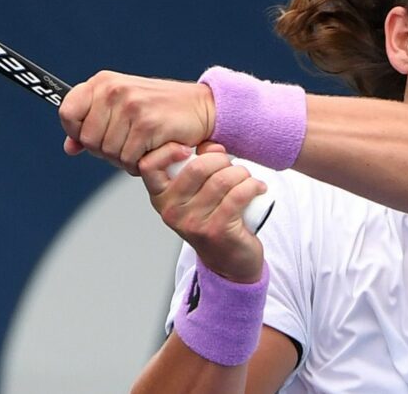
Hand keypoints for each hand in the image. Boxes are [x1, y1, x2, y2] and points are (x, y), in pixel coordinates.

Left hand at [58, 70, 215, 173]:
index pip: (67, 112)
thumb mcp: (122, 108)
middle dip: (106, 151)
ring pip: (109, 153)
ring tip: (142, 145)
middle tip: (128, 143)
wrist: (201, 107)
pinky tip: (152, 150)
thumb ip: (93, 125)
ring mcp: (131, 106)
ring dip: (125, 159)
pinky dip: (139, 164)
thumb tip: (69, 147)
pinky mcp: (148, 125)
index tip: (93, 136)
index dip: (76, 131)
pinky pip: (129, 160)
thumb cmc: (161, 109)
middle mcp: (114, 90)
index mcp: (103, 82)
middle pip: (88, 139)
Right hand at [139, 142, 265, 282]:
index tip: (189, 149)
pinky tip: (258, 187)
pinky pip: (238, 195)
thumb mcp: (196, 192)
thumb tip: (210, 147)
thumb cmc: (211, 218)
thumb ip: (198, 163)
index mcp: (160, 197)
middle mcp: (171, 211)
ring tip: (247, 178)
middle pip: (197, 168)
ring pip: (222, 180)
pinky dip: (253, 186)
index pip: (149, 166)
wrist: (228, 261)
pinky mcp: (216, 231)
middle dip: (222, 160)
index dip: (168, 151)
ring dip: (241, 173)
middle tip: (232, 167)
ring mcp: (192, 223)